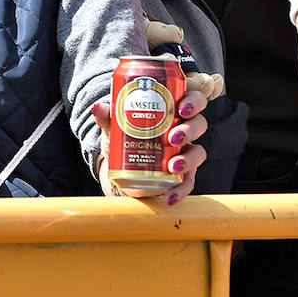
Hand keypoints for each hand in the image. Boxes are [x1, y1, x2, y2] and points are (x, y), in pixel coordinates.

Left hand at [93, 89, 208, 204]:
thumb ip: (107, 118)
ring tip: (172, 166)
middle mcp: (183, 130)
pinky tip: (169, 195)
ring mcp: (185, 153)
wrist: (120, 169)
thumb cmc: (124, 138)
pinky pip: (188, 182)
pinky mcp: (182, 176)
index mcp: (172, 111)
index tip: (181, 108)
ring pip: (198, 153)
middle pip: (200, 124)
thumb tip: (97, 108)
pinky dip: (180, 190)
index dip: (194, 101)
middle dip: (189, 130)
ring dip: (188, 160)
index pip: (193, 100)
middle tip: (173, 138)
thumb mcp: (115, 127)